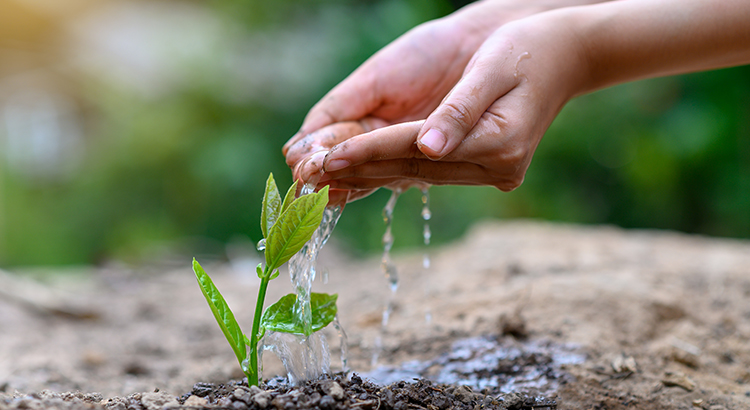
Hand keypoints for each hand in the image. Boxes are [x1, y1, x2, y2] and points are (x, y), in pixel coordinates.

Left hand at [317, 12, 586, 191]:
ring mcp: (489, 172)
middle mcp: (496, 168)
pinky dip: (388, 168)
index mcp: (501, 145)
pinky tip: (356, 171)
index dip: (372, 152)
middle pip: (413, 170)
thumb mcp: (493, 70)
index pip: (419, 151)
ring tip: (323, 178)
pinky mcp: (481, 167)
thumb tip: (428, 148)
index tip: (329, 156)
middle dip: (360, 169)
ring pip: (415, 175)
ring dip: (368, 175)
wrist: (564, 54)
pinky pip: (425, 170)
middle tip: (310, 176)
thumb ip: (459, 111)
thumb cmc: (528, 50)